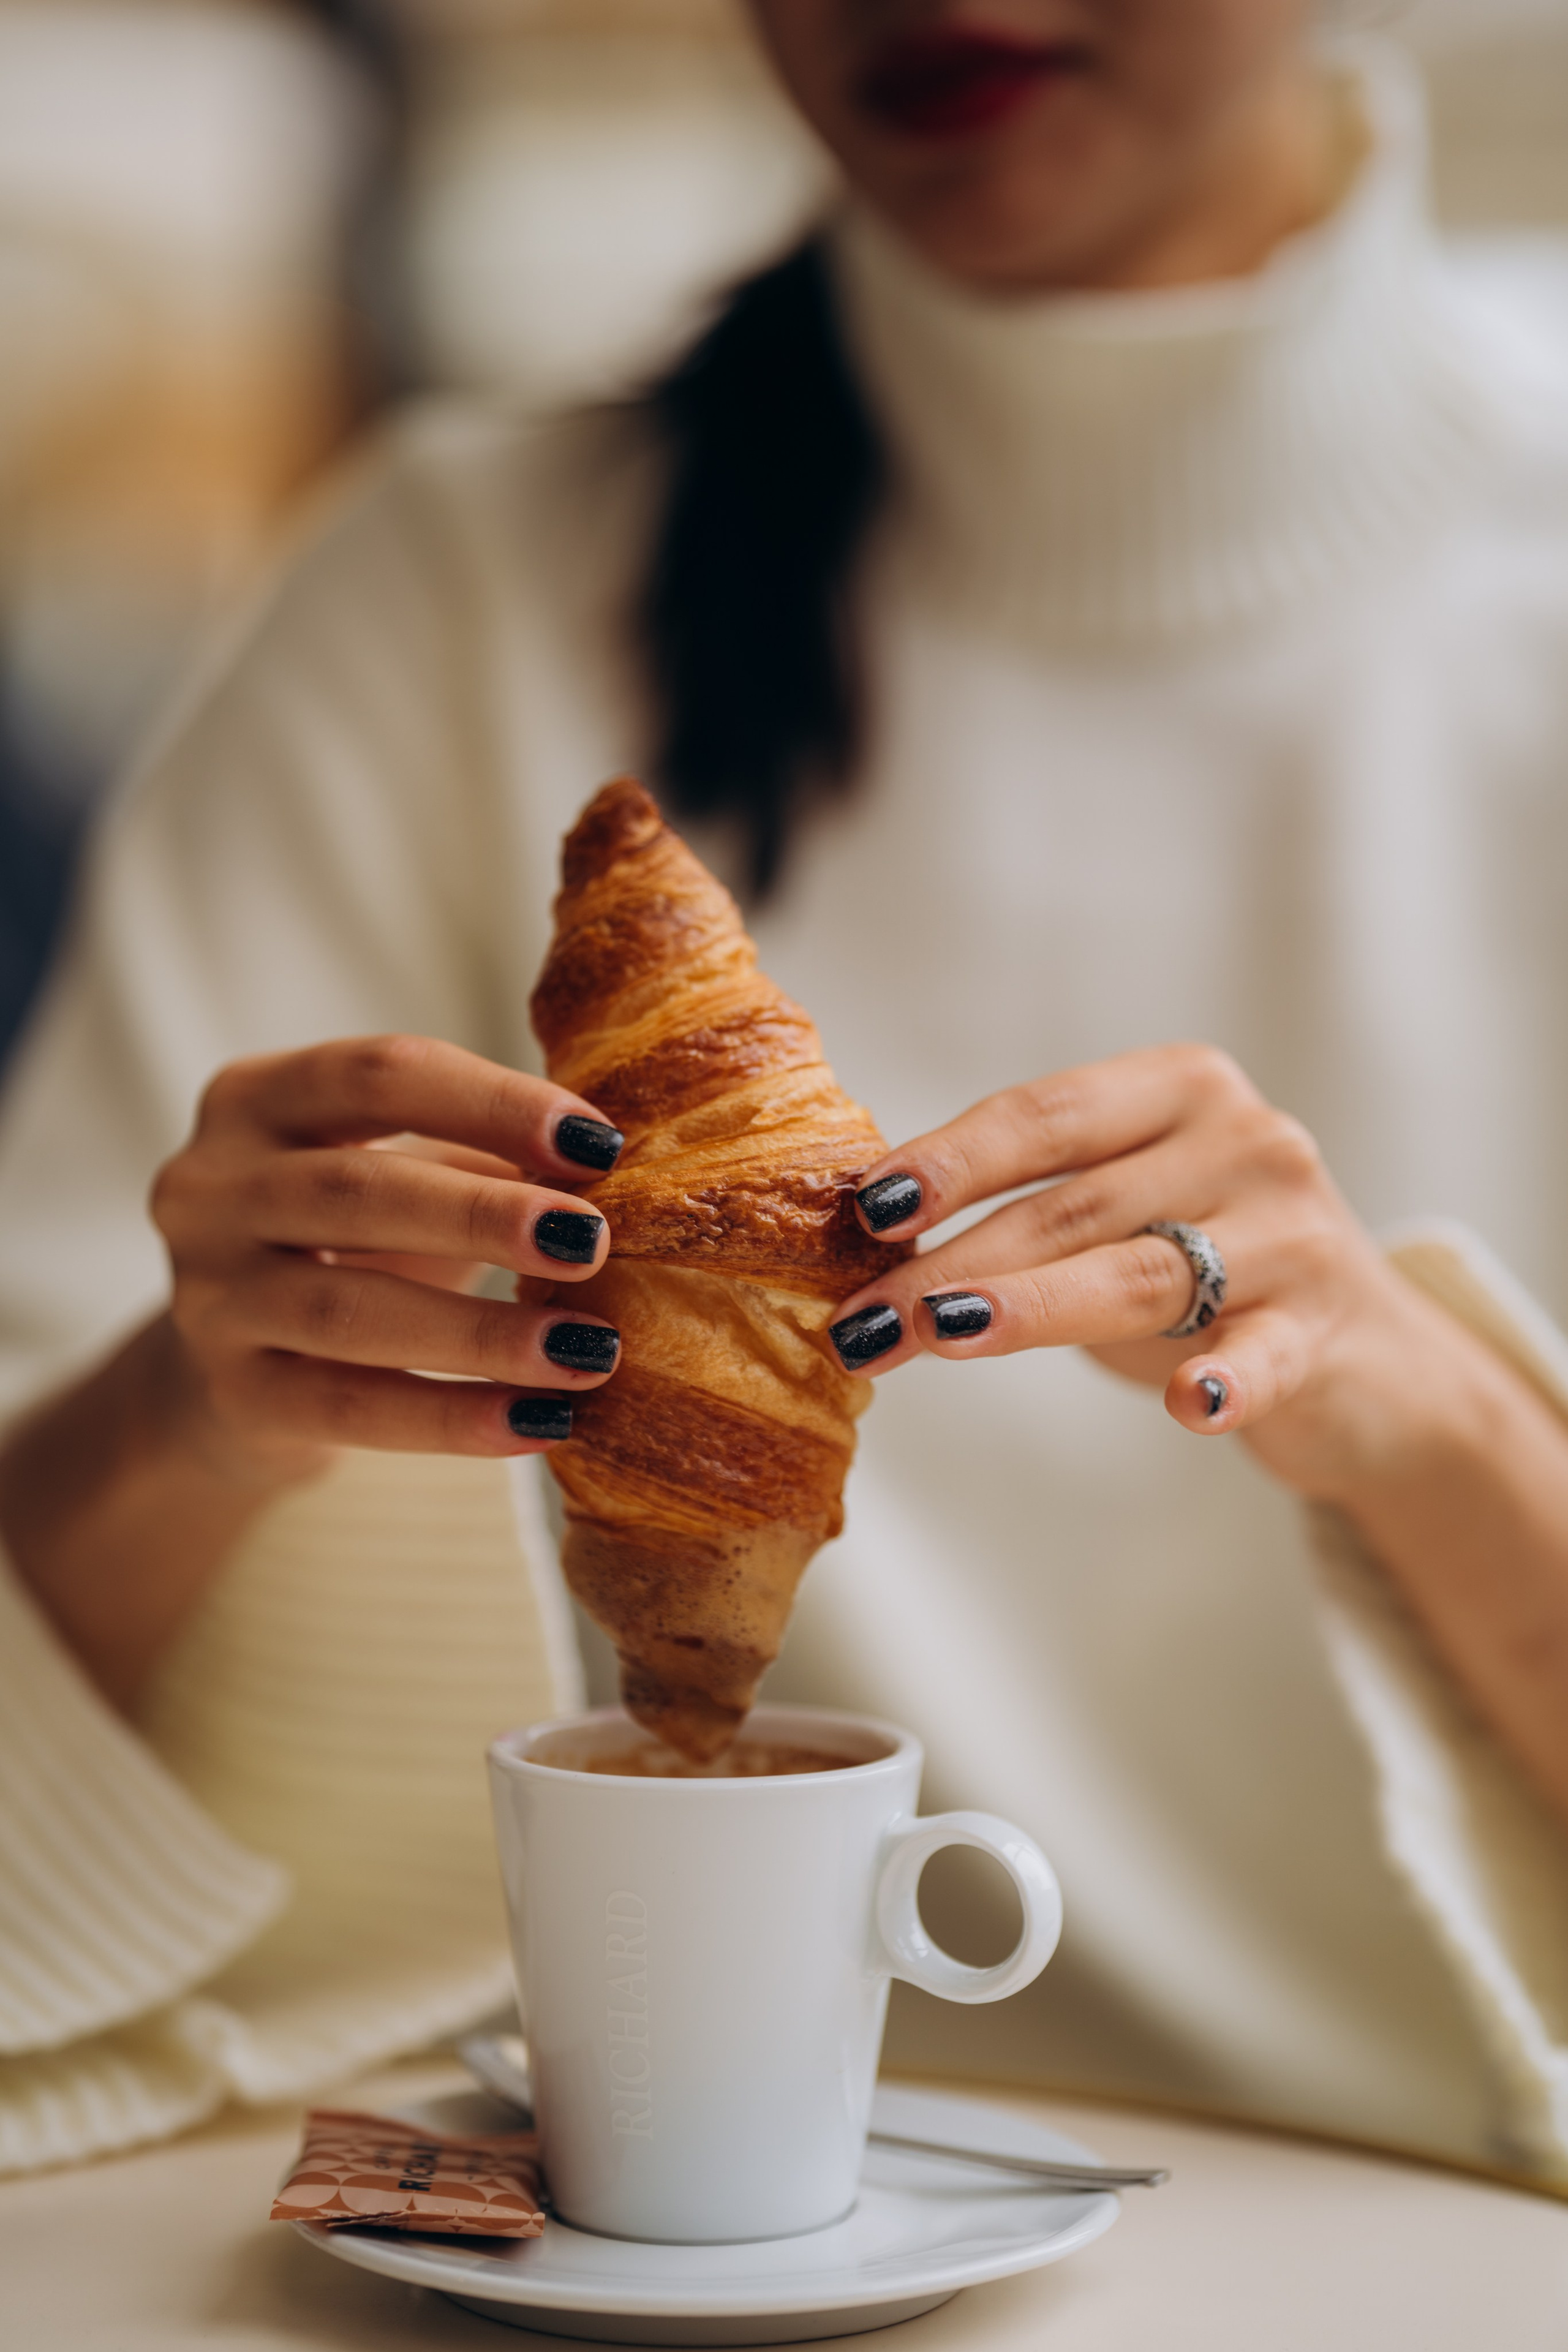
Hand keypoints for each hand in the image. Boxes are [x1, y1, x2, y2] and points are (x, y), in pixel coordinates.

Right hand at [149, 1034, 626, 1483]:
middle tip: (593, 1241)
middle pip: (356, 1189)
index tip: (598, 1141)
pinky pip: (348, 1409)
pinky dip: (453, 1419)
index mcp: (257, 1097)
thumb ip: (486, 1158)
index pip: (380, 1075)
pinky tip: (542, 1419)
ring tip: (588, 1348)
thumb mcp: (407, 1177)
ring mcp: (208, 1296)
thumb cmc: (357, 1245)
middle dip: (484, 1216)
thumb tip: (607, 1164)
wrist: (244, 1371)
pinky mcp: (233, 1396)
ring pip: (348, 1312)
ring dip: (482, 1332)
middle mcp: (209, 1187)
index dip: (493, 1103)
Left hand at [828, 1043, 1466, 1504]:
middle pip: (1072, 1204)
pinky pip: (1264, 1355)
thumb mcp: (1126, 1210)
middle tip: (862, 1318)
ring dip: (1029, 1308)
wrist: (1368, 1353)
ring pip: (1142, 1273)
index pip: (1047, 1115)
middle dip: (952, 1262)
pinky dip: (1225, 1379)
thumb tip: (877, 1243)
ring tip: (939, 1336)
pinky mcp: (1324, 1330)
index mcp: (1180, 1088)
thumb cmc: (1208, 1266)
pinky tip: (1192, 1407)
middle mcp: (1245, 1142)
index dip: (953, 1159)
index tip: (868, 1207)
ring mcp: (1292, 1236)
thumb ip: (1032, 1207)